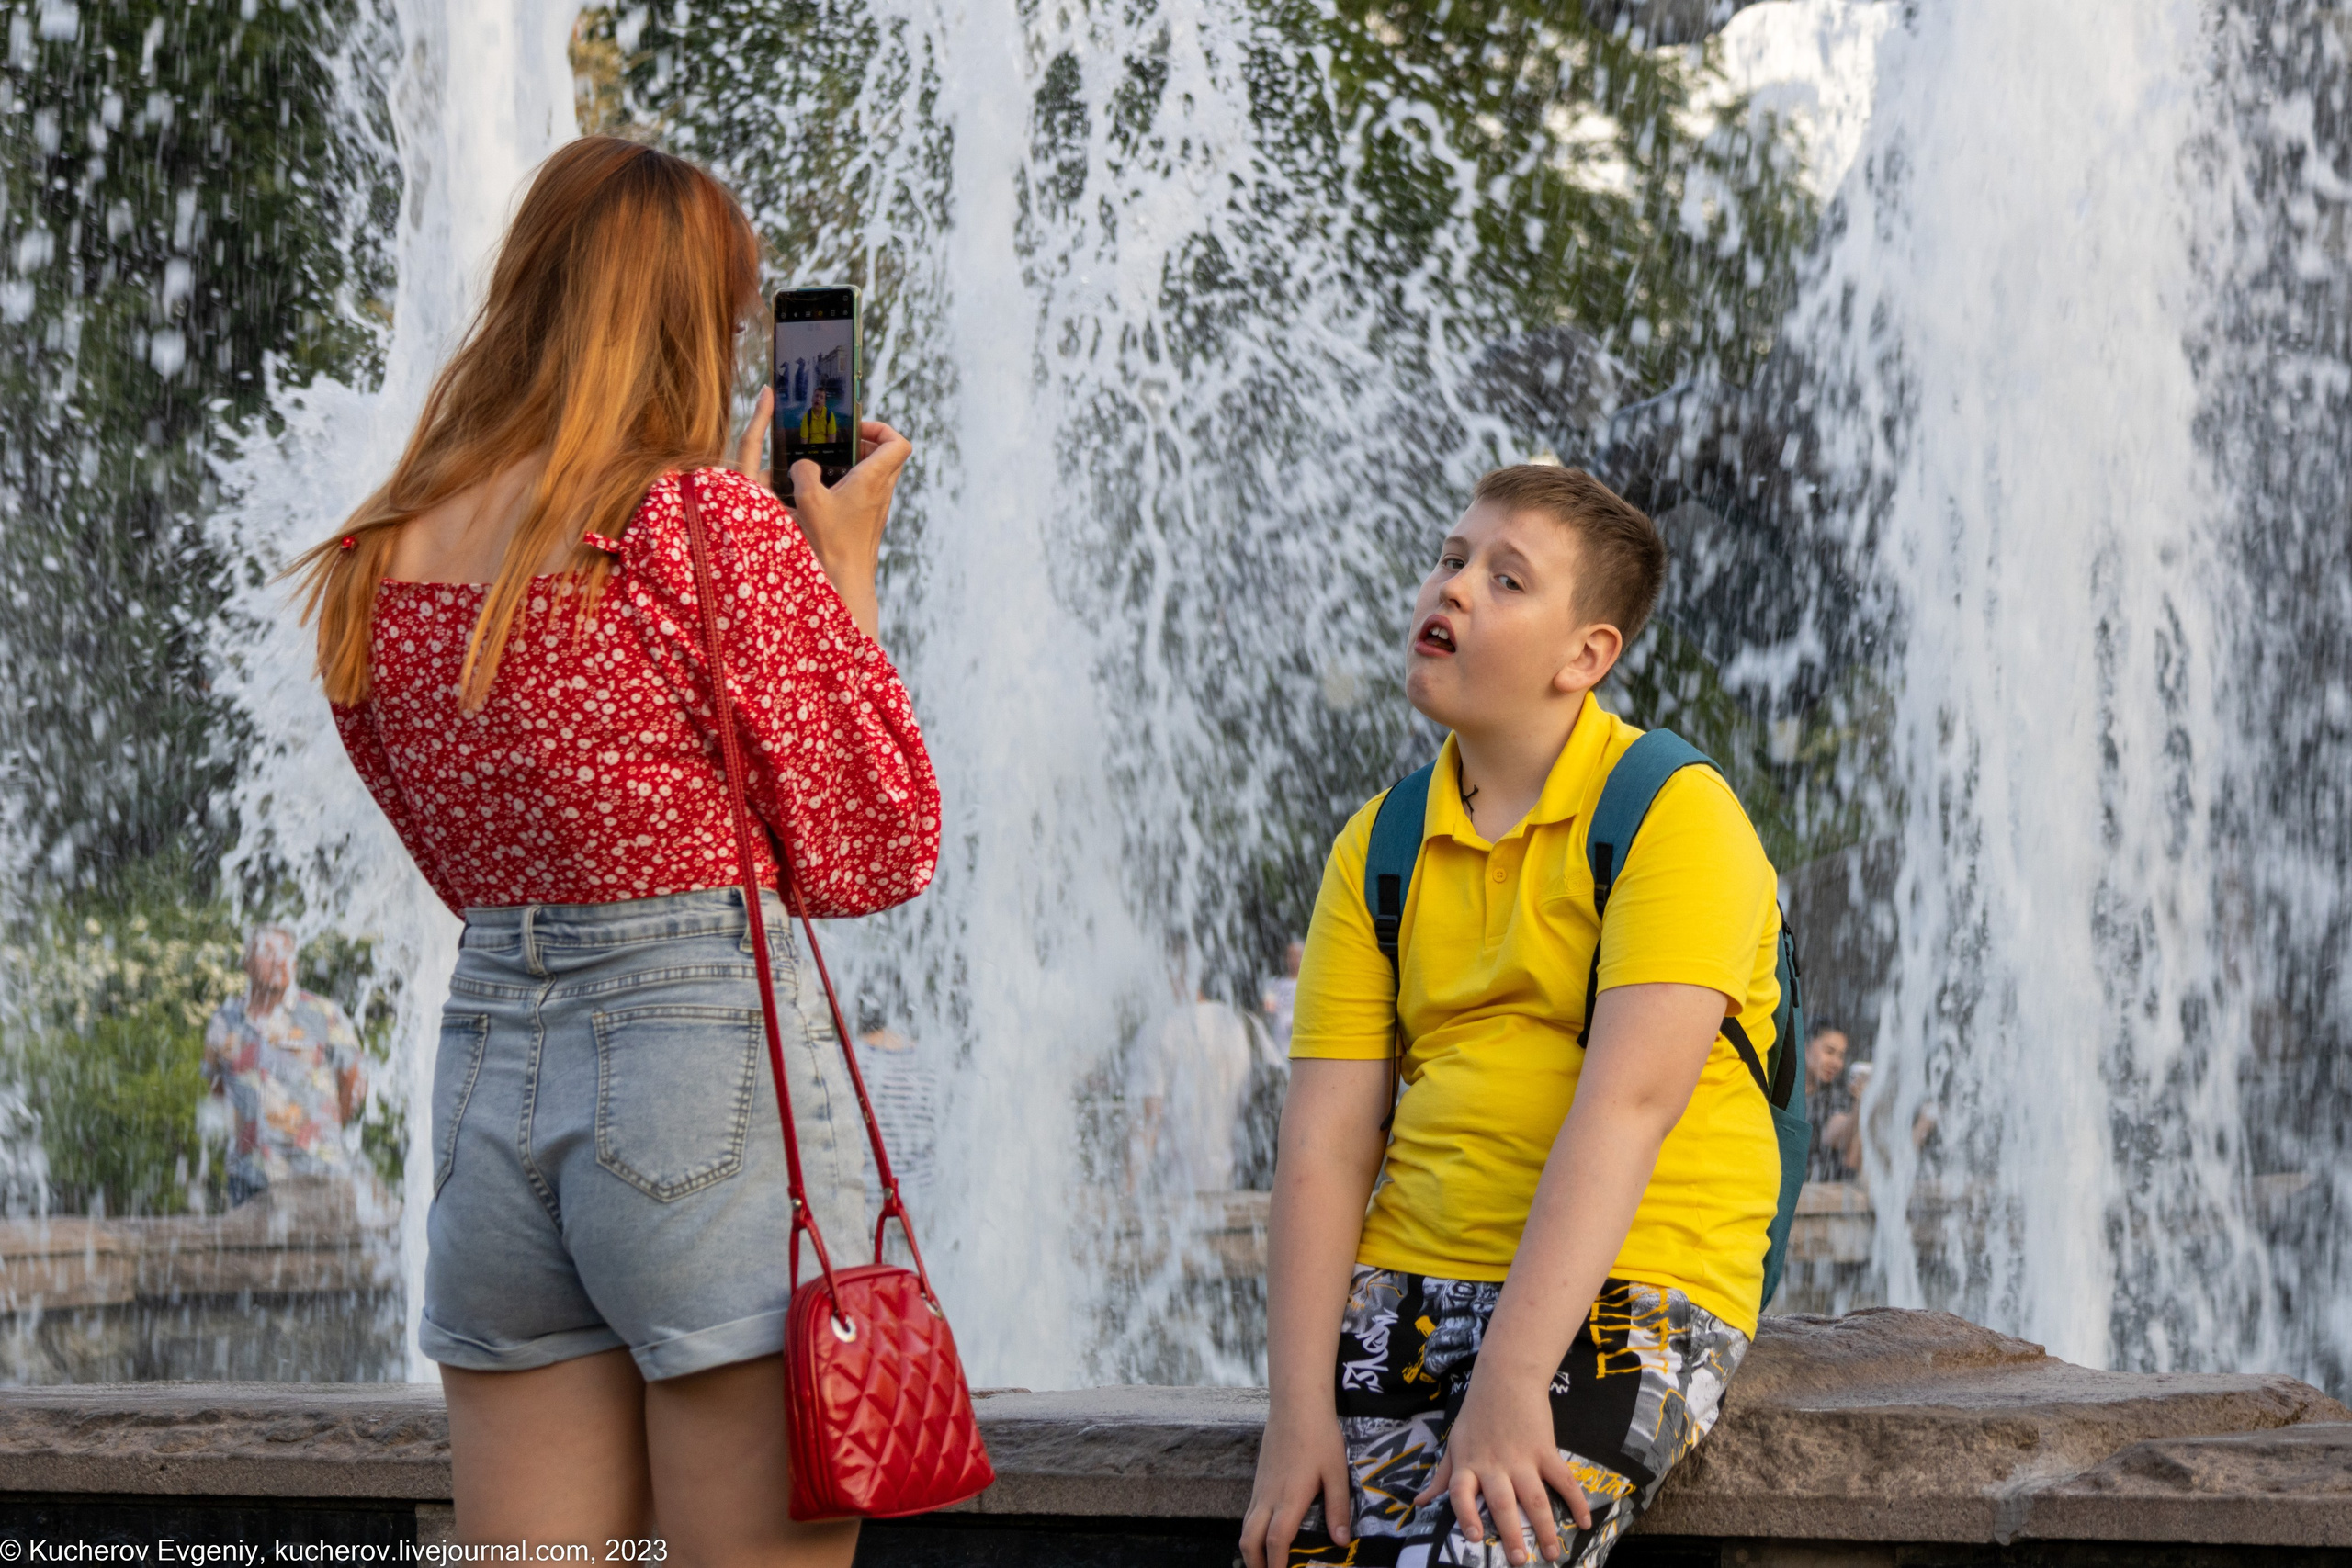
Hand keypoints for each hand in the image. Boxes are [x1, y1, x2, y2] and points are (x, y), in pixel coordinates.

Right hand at [730, 391, 912, 640]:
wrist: (847, 580)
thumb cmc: (832, 542)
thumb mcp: (809, 500)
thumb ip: (803, 472)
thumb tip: (803, 465)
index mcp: (874, 479)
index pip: (899, 442)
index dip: (881, 428)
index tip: (856, 430)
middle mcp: (882, 491)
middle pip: (888, 454)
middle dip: (864, 442)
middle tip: (839, 444)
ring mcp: (878, 507)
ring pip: (878, 473)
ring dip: (856, 463)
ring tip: (827, 465)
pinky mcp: (869, 520)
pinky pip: (868, 491)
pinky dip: (851, 483)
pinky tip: (825, 491)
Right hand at [1239, 1405, 1352, 1567]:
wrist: (1295, 1404)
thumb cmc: (1320, 1436)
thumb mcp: (1336, 1472)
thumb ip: (1338, 1508)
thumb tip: (1341, 1542)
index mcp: (1289, 1499)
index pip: (1276, 1542)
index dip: (1277, 1565)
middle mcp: (1268, 1497)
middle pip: (1250, 1540)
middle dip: (1256, 1564)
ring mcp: (1260, 1488)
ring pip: (1245, 1527)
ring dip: (1251, 1549)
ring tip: (1266, 1563)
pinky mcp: (1259, 1479)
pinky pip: (1249, 1513)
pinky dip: (1253, 1532)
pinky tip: (1267, 1534)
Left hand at [1413, 1369, 1588, 1565]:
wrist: (1505, 1376)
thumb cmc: (1476, 1412)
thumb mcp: (1454, 1442)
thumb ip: (1442, 1476)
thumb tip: (1421, 1503)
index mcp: (1468, 1464)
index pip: (1460, 1493)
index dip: (1465, 1515)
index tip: (1474, 1537)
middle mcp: (1493, 1464)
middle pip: (1502, 1504)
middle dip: (1511, 1534)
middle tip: (1519, 1560)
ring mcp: (1522, 1458)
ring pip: (1535, 1498)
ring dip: (1545, 1528)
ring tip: (1551, 1554)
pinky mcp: (1545, 1449)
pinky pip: (1563, 1479)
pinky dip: (1576, 1501)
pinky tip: (1584, 1522)